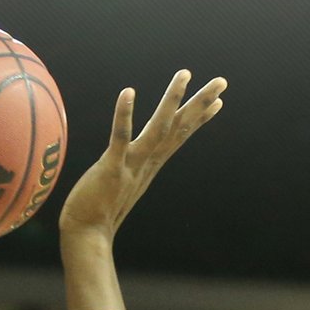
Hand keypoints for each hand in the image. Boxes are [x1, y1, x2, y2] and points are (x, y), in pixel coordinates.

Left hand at [57, 72, 226, 242]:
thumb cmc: (100, 211)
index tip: (219, 100)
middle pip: (179, 128)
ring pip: (158, 128)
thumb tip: (137, 165)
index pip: (179, 136)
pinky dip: (124, 115)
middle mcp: (147, 163)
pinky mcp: (112, 169)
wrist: (87, 235)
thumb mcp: (124, 185)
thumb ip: (132, 170)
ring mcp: (132, 166)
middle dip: (200, 103)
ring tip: (185, 74)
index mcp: (150, 165)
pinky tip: (129, 92)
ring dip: (172, 100)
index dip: (199, 118)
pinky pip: (120, 138)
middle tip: (222, 80)